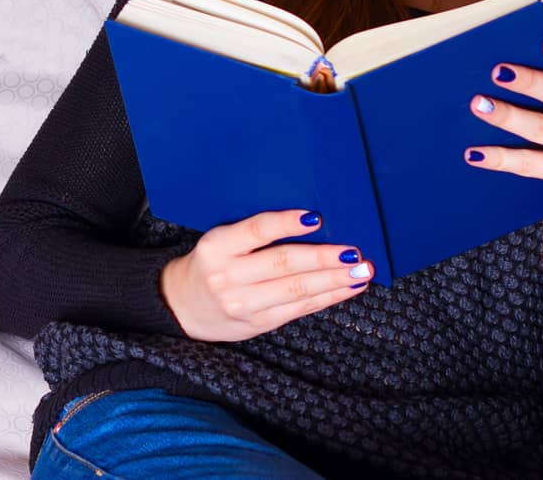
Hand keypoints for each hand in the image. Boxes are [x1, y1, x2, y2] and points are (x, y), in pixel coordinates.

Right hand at [160, 209, 373, 342]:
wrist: (182, 306)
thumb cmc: (210, 265)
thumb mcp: (220, 242)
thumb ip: (254, 234)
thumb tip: (311, 221)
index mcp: (217, 246)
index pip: (256, 230)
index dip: (286, 224)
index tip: (317, 218)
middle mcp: (227, 275)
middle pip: (283, 264)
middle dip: (324, 257)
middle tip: (354, 252)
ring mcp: (243, 303)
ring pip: (296, 289)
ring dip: (333, 280)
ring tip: (360, 271)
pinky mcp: (258, 323)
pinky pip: (298, 309)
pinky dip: (327, 298)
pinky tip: (346, 288)